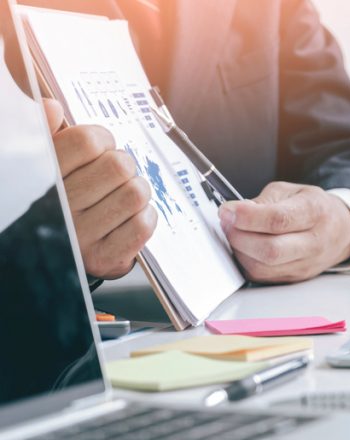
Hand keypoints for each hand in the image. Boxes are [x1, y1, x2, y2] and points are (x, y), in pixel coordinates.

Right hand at [45, 99, 156, 278]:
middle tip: (115, 173)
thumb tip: (53, 107)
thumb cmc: (55, 199)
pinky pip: (143, 225)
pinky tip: (130, 216)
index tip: (100, 147)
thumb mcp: (43, 163)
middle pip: (118, 166)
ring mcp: (81, 236)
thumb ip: (46, 132)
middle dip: (124, 165)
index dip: (103, 139)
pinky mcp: (104, 258)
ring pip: (135, 194)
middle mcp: (58, 208)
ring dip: (137, 190)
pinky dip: (145, 216)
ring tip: (123, 194)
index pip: (87, 142)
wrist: (54, 252)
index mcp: (41, 178)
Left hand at [219, 182, 349, 283]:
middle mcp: (314, 242)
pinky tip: (245, 247)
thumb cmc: (313, 208)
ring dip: (239, 250)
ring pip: (262, 267)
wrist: (341, 231)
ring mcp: (305, 265)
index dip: (247, 216)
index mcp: (315, 212)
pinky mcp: (294, 278)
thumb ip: (263, 201)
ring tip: (235, 233)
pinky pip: (261, 276)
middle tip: (227, 222)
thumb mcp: (291, 191)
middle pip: (270, 250)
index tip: (228, 210)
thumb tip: (233, 213)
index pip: (279, 220)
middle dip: (239, 236)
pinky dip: (246, 262)